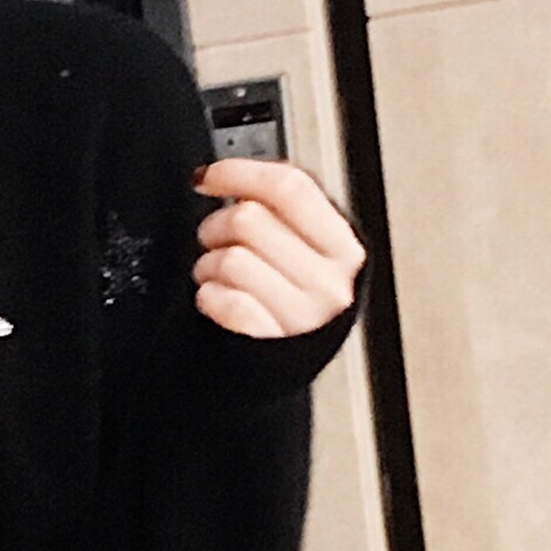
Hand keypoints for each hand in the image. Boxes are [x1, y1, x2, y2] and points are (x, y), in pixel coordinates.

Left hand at [188, 155, 366, 338]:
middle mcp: (327, 283)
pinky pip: (224, 300)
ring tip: (215, 275)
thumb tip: (239, 178)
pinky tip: (215, 299)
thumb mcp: (311, 258)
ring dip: (208, 264)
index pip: (290, 188)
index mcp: (343, 249)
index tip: (209, 177)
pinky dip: (207, 296)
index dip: (240, 173)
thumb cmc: (295, 309)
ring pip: (232, 258)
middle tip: (213, 241)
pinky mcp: (267, 345)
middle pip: (251, 219)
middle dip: (217, 225)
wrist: (280, 377)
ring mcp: (299, 317)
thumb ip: (290, 218)